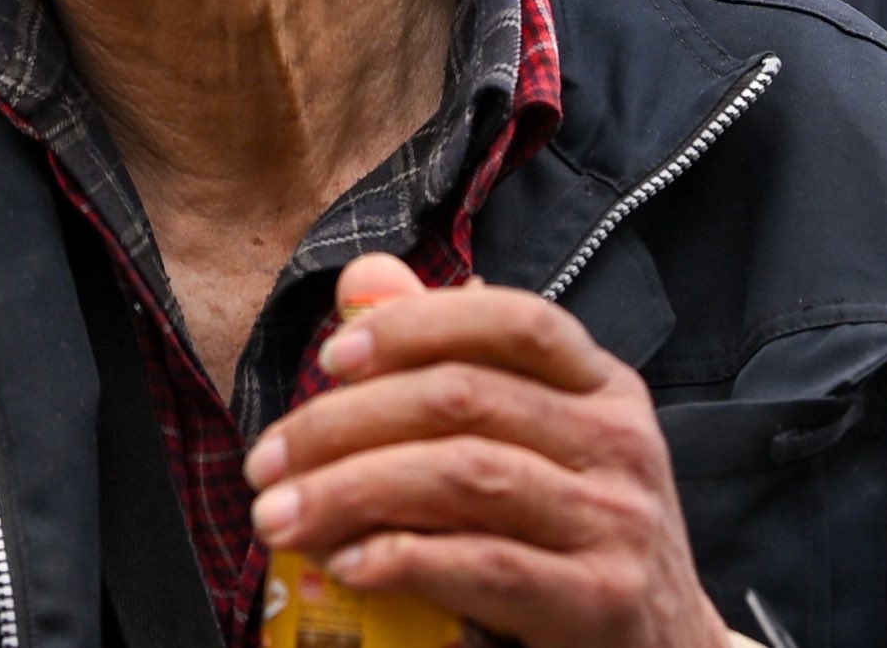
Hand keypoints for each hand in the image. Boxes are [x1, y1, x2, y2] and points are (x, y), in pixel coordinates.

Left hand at [243, 254, 726, 647]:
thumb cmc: (579, 539)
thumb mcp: (537, 440)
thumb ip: (451, 358)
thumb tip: (361, 283)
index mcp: (604, 388)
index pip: (513, 321)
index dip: (415, 325)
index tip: (331, 358)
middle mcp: (620, 444)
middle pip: (462, 398)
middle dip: (343, 423)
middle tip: (266, 463)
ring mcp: (617, 524)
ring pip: (464, 476)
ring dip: (351, 491)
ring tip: (282, 517)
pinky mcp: (601, 602)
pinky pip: (486, 565)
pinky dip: (404, 559)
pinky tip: (348, 563)